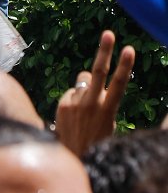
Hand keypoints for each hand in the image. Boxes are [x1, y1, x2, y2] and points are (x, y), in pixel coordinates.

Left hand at [55, 30, 134, 155]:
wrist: (74, 159)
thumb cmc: (96, 139)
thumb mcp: (107, 122)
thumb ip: (100, 98)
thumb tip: (87, 77)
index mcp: (108, 110)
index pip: (118, 84)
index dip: (125, 65)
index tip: (129, 49)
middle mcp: (91, 104)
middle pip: (98, 71)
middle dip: (104, 51)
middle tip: (109, 33)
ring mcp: (76, 103)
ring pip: (83, 81)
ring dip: (86, 89)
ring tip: (87, 110)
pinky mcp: (63, 104)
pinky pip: (72, 93)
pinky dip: (74, 99)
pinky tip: (75, 116)